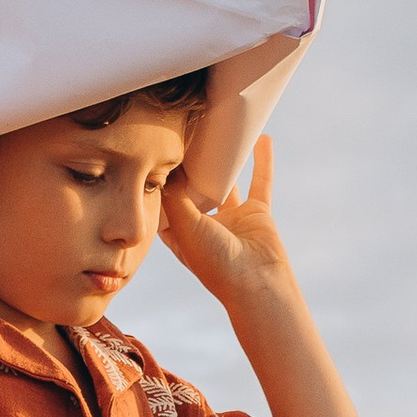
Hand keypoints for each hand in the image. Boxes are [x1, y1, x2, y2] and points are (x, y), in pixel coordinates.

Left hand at [162, 132, 291, 299]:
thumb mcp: (184, 225)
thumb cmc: (215, 262)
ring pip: (226, 182)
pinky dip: (263, 161)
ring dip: (224, 161)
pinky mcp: (257, 214)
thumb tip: (167, 166)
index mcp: (182, 235)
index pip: (165, 203)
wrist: (256, 283)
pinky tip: (262, 139)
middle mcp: (205, 226)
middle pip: (194, 189)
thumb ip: (174, 195)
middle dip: (189, 167)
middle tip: (184, 135)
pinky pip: (260, 181)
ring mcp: (232, 220)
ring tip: (219, 134)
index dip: (159, 182)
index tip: (153, 154)